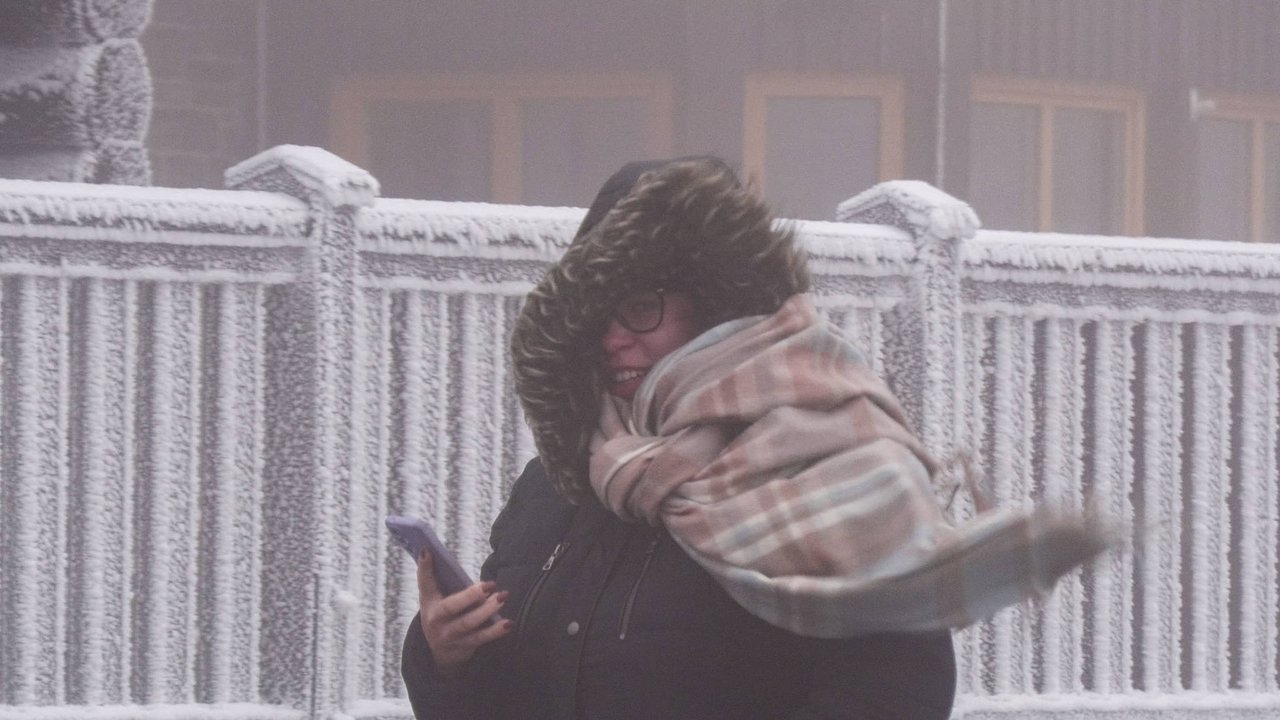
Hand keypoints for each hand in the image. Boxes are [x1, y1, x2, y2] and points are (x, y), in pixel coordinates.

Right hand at [418, 550, 512, 674]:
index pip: (425, 584)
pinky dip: (495, 632)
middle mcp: (436, 622)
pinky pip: (481, 639)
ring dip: (487, 611)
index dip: (425, 569)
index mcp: (429, 604)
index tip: (427, 551)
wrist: (438, 651)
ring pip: (469, 624)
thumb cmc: (439, 614)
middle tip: (490, 584)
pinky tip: (508, 623)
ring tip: (503, 597)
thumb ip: (431, 577)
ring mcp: (450, 636)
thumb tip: (428, 550)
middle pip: (452, 607)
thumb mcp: (431, 597)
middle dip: (470, 596)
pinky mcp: (464, 647)